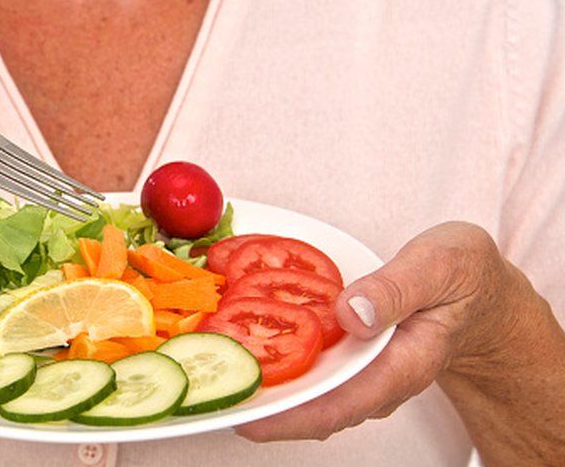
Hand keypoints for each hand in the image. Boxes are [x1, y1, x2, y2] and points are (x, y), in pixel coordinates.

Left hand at [234, 221, 547, 441]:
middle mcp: (374, 377)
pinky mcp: (348, 356)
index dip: (290, 417)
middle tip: (207, 391)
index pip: (341, 405)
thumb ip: (397, 290)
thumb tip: (351, 314)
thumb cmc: (462, 275)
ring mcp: (359, 370)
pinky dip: (271, 353)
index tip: (245, 418)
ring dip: (259, 379)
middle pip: (311, 406)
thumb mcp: (440, 266)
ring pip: (304, 387)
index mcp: (402, 365)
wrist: (477, 289)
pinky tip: (237, 334)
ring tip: (209, 363)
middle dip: (259, 403)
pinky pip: (306, 364)